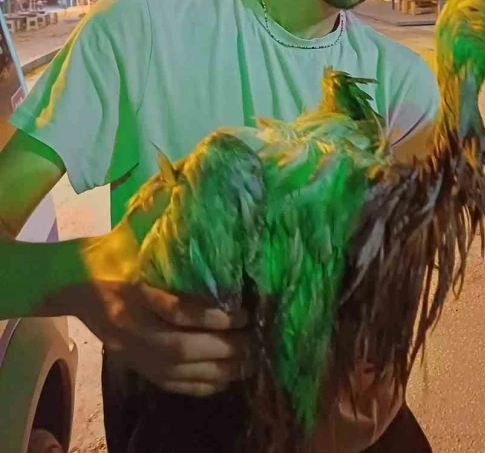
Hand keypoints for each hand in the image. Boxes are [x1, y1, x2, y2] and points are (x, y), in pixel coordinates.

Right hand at [67, 212, 249, 396]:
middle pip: (180, 346)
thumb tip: (215, 254)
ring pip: (178, 370)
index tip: (241, 311)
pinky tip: (226, 378)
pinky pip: (171, 384)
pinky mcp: (138, 368)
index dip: (209, 315)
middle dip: (223, 347)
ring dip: (219, 369)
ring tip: (250, 361)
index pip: (174, 310)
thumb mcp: (138, 253)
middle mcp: (131, 329)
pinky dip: (202, 384)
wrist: (77, 292)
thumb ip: (171, 255)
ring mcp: (133, 353)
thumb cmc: (115, 264)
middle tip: (255, 339)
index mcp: (132, 295)